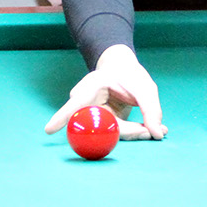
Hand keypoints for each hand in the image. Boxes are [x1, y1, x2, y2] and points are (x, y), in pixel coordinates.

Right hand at [44, 45, 166, 140]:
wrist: (123, 70)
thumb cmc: (130, 74)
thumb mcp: (145, 88)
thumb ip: (151, 111)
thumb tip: (157, 135)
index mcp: (92, 85)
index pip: (76, 104)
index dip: (62, 117)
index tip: (49, 129)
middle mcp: (87, 101)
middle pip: (100, 125)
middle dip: (127, 133)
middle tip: (152, 132)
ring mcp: (92, 113)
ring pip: (109, 132)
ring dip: (134, 133)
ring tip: (156, 129)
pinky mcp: (100, 122)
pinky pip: (114, 132)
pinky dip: (133, 132)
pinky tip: (149, 129)